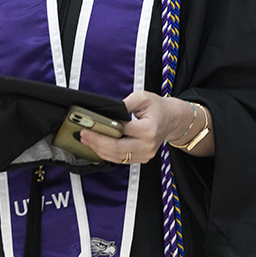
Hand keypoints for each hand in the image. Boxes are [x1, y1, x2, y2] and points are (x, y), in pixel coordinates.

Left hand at [80, 91, 201, 163]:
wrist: (172, 119)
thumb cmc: (157, 107)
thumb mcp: (142, 97)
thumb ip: (124, 104)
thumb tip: (107, 112)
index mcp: (149, 129)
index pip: (122, 130)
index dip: (103, 128)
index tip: (89, 125)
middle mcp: (148, 145)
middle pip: (117, 148)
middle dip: (97, 142)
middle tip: (83, 134)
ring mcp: (145, 154)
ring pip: (117, 157)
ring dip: (99, 150)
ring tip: (86, 140)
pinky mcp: (142, 158)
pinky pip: (121, 159)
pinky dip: (107, 154)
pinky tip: (97, 146)